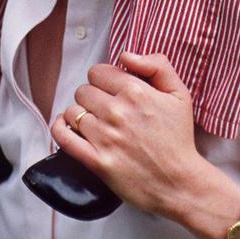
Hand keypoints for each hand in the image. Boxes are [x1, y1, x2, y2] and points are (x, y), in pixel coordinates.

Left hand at [51, 52, 209, 218]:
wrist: (180, 184)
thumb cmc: (178, 139)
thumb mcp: (179, 93)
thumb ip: (157, 65)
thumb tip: (126, 55)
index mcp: (135, 91)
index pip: (98, 72)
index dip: (104, 79)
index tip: (111, 89)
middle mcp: (117, 111)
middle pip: (83, 90)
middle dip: (92, 96)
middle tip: (105, 108)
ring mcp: (104, 137)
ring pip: (73, 111)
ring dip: (80, 114)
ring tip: (93, 121)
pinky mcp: (96, 161)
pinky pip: (64, 137)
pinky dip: (60, 128)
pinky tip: (65, 125)